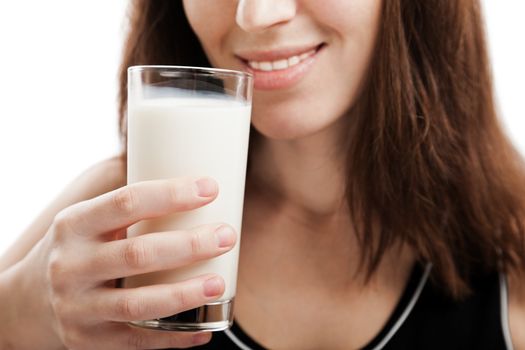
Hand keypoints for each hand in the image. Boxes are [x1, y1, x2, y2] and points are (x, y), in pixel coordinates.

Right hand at [1, 177, 235, 348]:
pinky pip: (137, 340)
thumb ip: (126, 203)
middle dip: (189, 245)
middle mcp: (72, 265)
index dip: (171, 194)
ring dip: (185, 294)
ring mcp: (78, 307)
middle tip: (227, 235)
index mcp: (75, 225)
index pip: (127, 202)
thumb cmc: (74, 250)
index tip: (210, 188)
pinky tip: (203, 329)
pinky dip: (174, 338)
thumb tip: (184, 170)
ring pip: (137, 303)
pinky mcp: (88, 340)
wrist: (23, 303)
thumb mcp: (84, 220)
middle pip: (138, 254)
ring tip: (219, 283)